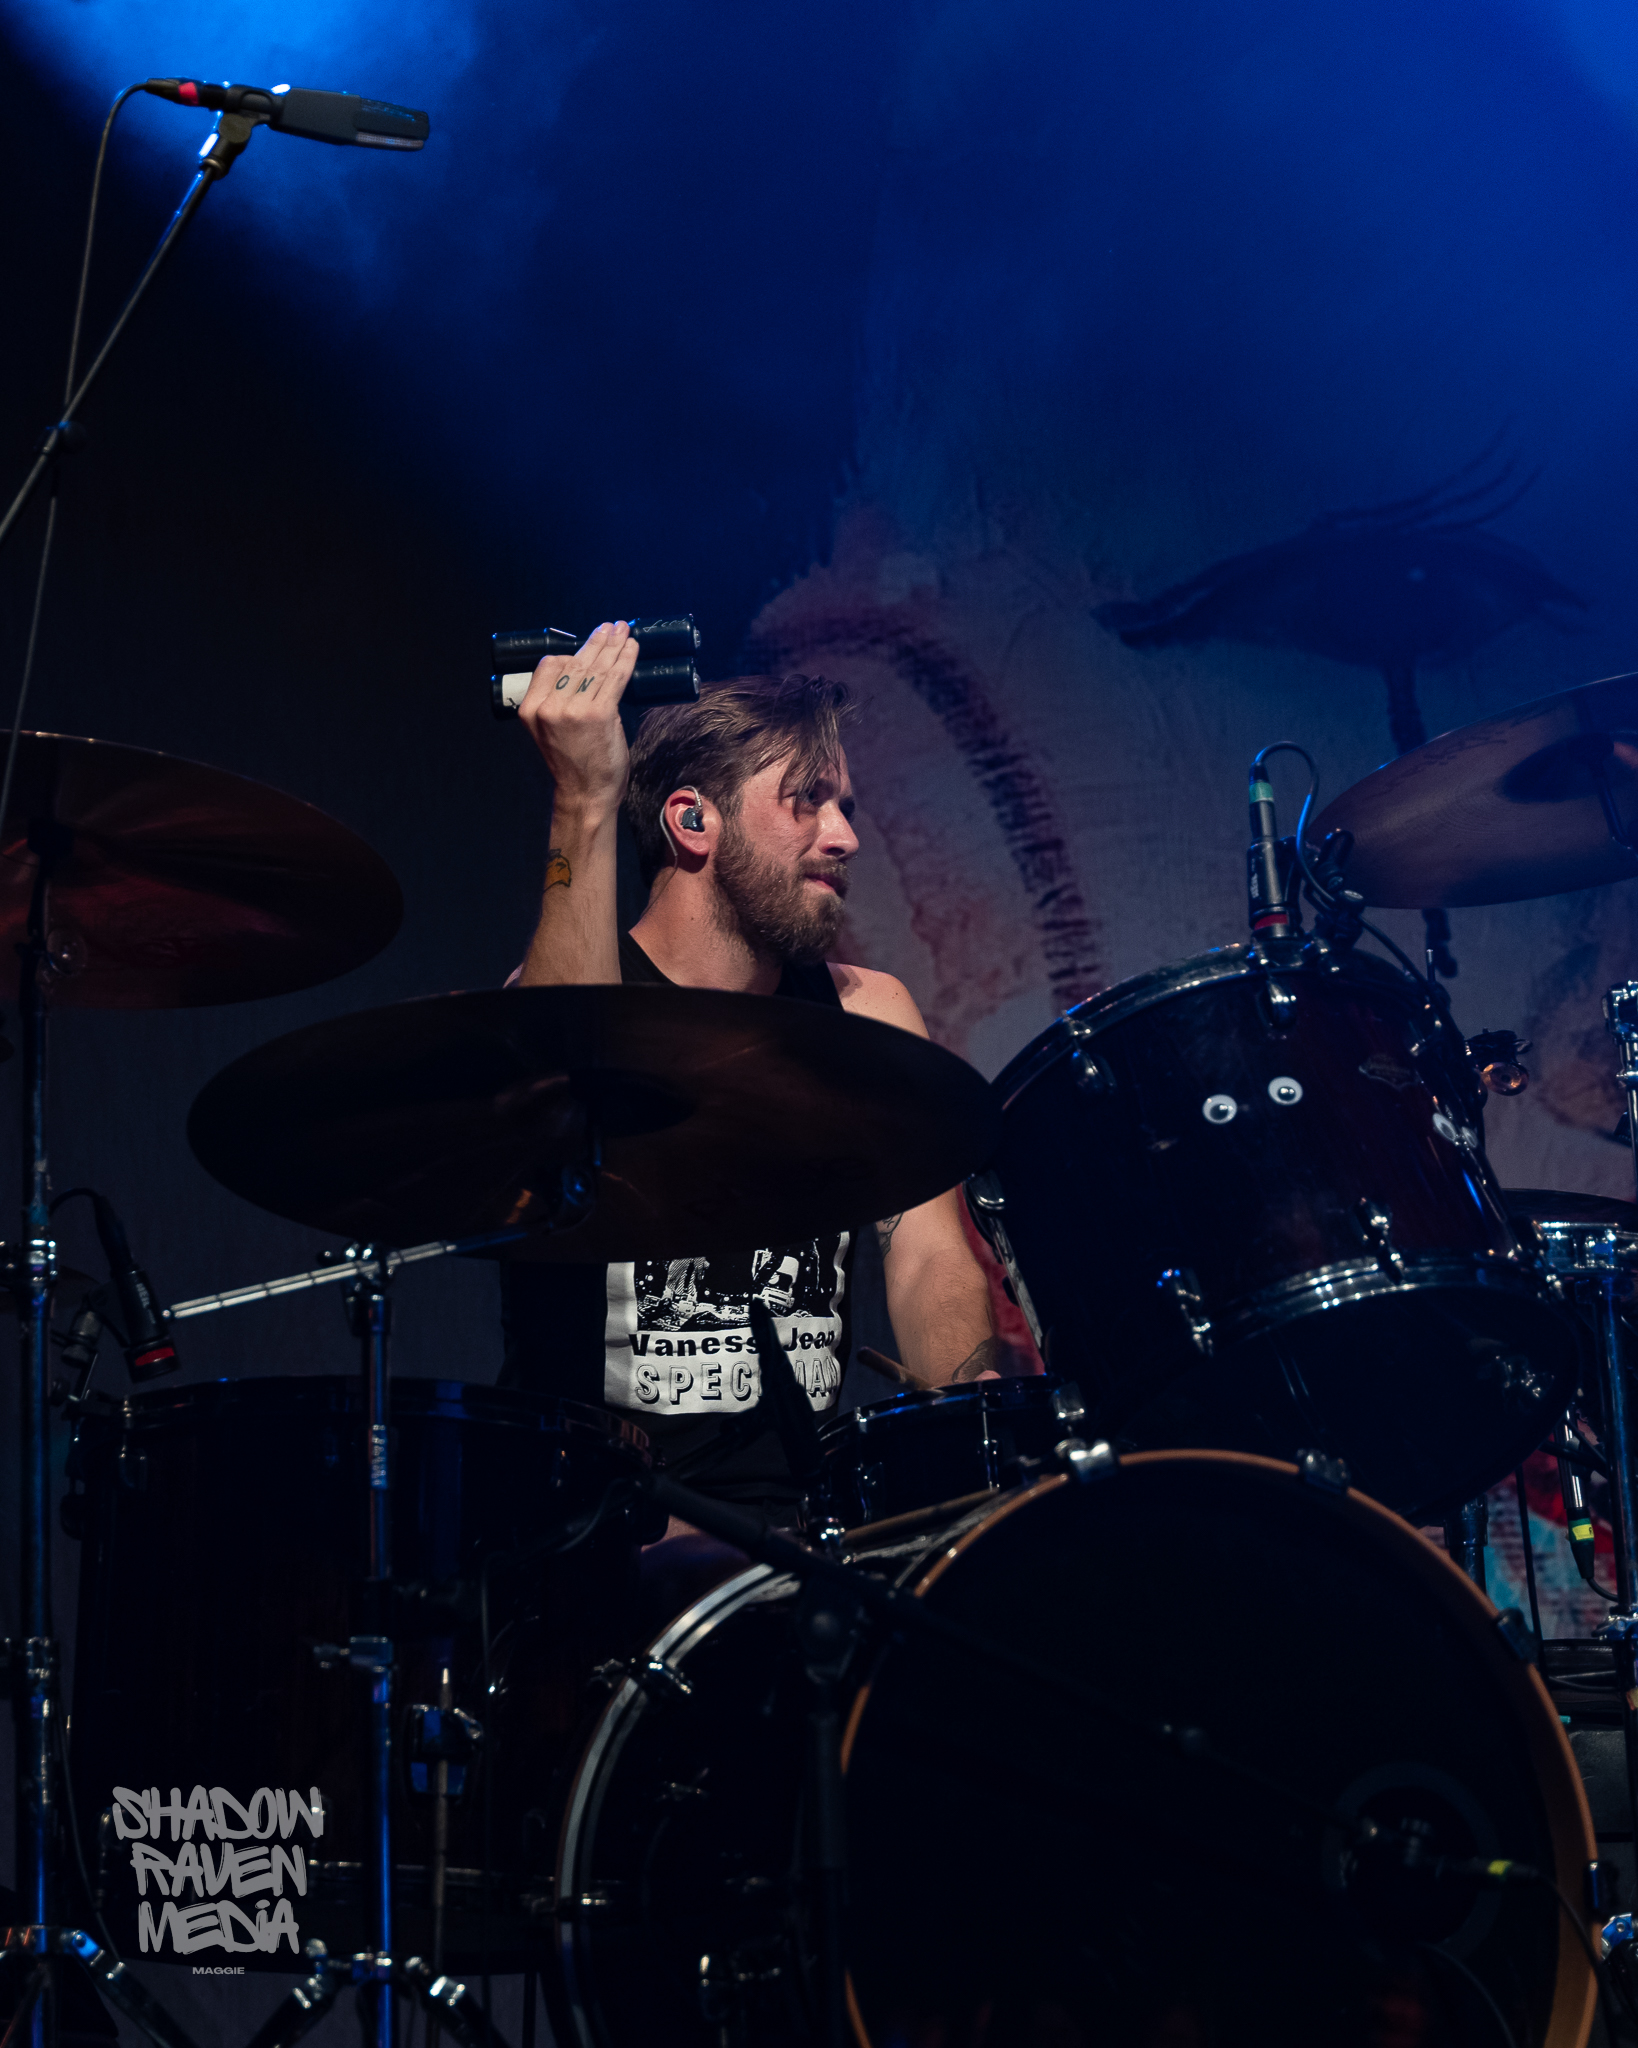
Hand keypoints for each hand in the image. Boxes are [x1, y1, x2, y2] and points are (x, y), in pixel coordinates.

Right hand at [519, 619, 639, 815]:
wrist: (585, 796)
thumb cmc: (574, 765)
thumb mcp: (552, 731)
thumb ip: (562, 702)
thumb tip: (590, 674)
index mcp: (530, 709)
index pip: (549, 666)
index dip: (571, 652)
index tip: (589, 642)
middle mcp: (549, 707)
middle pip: (575, 663)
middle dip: (597, 641)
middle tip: (612, 627)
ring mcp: (574, 710)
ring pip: (597, 668)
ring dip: (614, 645)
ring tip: (624, 630)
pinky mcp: (599, 714)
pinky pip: (615, 679)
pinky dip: (626, 660)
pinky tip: (632, 647)